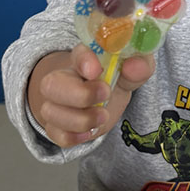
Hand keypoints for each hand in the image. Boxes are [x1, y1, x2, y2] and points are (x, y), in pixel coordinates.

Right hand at [27, 47, 154, 148]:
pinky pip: (56, 134)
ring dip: (80, 119)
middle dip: (80, 95)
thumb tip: (136, 66)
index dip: (85, 61)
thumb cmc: (115, 80)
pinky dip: (73, 136)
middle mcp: (62, 78)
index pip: (77, 54)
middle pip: (51, 85)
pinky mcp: (56, 125)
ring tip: (103, 116)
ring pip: (50, 112)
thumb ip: (139, 66)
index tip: (96, 71)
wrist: (103, 99)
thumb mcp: (132, 71)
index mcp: (83, 58)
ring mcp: (55, 103)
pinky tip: (89, 132)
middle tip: (105, 95)